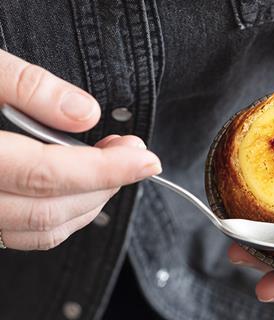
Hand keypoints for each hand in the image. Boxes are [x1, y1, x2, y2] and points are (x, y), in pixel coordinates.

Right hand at [0, 49, 160, 249]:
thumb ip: (25, 86)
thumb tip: (84, 114)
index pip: (49, 174)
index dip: (107, 169)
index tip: (146, 159)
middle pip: (50, 208)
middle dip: (106, 184)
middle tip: (134, 155)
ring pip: (41, 229)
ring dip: (91, 202)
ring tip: (112, 168)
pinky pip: (23, 233)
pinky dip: (64, 216)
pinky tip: (78, 188)